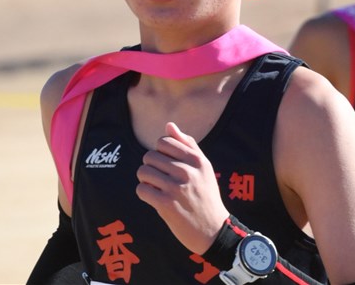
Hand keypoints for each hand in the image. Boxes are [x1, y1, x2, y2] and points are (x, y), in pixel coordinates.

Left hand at [136, 122, 229, 253]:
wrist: (213, 230)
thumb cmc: (206, 197)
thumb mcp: (203, 167)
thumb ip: (187, 144)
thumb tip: (169, 125)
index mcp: (197, 160)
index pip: (163, 141)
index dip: (159, 152)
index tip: (166, 164)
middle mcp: (187, 171)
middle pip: (150, 156)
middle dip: (150, 166)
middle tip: (160, 179)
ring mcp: (176, 188)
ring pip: (143, 171)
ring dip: (145, 180)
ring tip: (156, 187)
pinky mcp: (166, 204)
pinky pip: (141, 189)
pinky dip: (144, 193)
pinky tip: (154, 198)